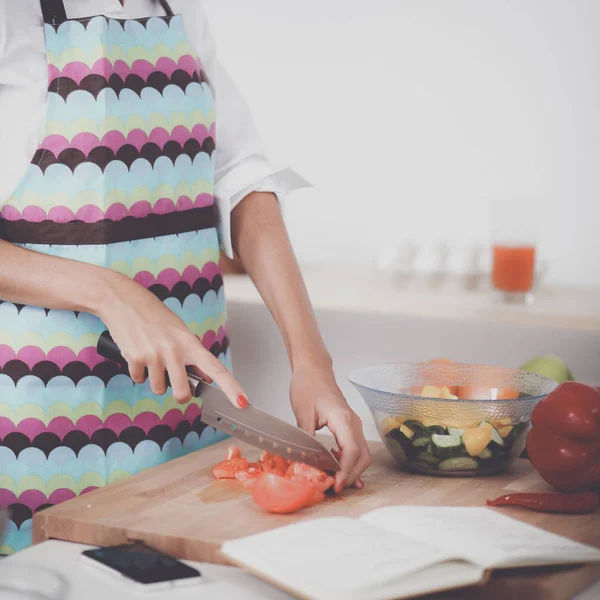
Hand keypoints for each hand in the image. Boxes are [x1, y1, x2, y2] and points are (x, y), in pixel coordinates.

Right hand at [96, 272, 247, 407]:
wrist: (123, 301)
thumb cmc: (156, 317)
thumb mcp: (180, 333)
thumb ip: (193, 356)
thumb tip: (208, 379)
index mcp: (190, 343)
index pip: (216, 369)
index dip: (231, 388)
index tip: (242, 403)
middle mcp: (174, 350)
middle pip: (183, 393)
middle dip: (179, 394)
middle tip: (174, 382)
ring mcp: (154, 355)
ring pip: (159, 388)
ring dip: (155, 379)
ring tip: (152, 357)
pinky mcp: (134, 358)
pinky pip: (139, 380)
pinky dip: (139, 372)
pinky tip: (138, 354)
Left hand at [290, 367, 370, 491]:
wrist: (313, 371)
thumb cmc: (308, 386)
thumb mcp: (303, 413)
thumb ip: (306, 439)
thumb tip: (305, 463)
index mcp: (343, 418)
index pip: (352, 450)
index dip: (346, 471)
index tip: (336, 485)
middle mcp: (353, 423)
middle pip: (362, 456)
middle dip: (351, 476)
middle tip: (334, 489)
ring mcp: (354, 425)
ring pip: (362, 454)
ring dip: (352, 471)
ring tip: (335, 483)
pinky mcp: (350, 427)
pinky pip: (356, 448)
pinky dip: (351, 463)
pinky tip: (340, 472)